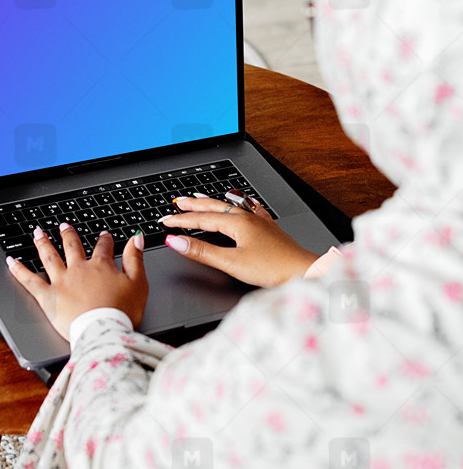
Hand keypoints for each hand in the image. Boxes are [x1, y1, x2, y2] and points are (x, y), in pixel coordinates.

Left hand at [6, 223, 148, 341]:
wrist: (103, 331)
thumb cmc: (122, 311)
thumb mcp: (138, 283)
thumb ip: (135, 259)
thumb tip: (136, 238)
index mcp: (100, 266)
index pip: (103, 247)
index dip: (104, 239)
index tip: (104, 235)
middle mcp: (78, 269)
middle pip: (72, 247)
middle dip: (68, 235)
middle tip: (64, 226)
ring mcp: (61, 282)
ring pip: (49, 257)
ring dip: (43, 243)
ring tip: (37, 232)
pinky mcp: (48, 297)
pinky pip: (30, 280)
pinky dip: (19, 270)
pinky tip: (11, 261)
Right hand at [161, 195, 317, 287]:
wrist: (303, 270)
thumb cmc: (273, 268)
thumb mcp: (231, 262)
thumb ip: (202, 252)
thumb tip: (176, 241)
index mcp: (237, 223)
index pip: (201, 219)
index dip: (181, 220)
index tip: (165, 221)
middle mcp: (248, 217)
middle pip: (214, 207)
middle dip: (193, 205)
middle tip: (177, 202)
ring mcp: (259, 221)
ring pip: (230, 206)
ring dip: (212, 203)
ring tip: (201, 198)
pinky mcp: (269, 229)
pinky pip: (248, 210)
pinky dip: (237, 206)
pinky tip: (241, 205)